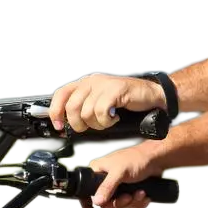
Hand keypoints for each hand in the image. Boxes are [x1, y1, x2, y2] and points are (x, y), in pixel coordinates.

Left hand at [48, 73, 166, 133]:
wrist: (152, 96)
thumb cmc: (126, 103)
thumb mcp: (100, 104)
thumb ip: (84, 110)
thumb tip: (65, 126)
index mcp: (84, 83)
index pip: (60, 95)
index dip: (56, 112)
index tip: (59, 127)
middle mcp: (91, 81)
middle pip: (72, 108)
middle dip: (80, 124)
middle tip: (93, 126)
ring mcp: (104, 84)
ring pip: (87, 112)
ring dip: (98, 124)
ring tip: (108, 121)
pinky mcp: (116, 89)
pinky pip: (102, 111)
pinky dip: (107, 121)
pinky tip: (115, 118)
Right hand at [79, 146, 160, 207]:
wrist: (156, 159)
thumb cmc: (136, 159)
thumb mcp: (119, 172)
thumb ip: (107, 187)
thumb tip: (96, 201)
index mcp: (97, 172)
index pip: (86, 192)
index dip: (88, 205)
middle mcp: (105, 181)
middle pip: (107, 203)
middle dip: (121, 203)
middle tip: (129, 196)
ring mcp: (118, 187)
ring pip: (120, 205)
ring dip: (133, 202)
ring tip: (141, 193)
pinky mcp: (129, 191)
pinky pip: (131, 205)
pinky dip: (139, 202)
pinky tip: (145, 195)